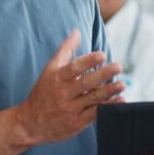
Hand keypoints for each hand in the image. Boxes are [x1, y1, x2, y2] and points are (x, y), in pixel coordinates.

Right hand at [11, 30, 124, 145]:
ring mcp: (70, 109)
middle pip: (85, 83)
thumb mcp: (49, 70)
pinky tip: (121, 101)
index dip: (88, 61)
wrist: (31, 123)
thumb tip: (77, 32)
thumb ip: (65, 51)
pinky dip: (108, 107)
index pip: (73, 68)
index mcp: (57, 79)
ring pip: (92, 99)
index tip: (102, 55)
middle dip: (103, 74)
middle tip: (118, 66)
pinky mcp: (77, 123)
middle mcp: (63, 94)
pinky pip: (95, 114)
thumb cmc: (43, 92)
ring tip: (122, 84)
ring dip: (109, 91)